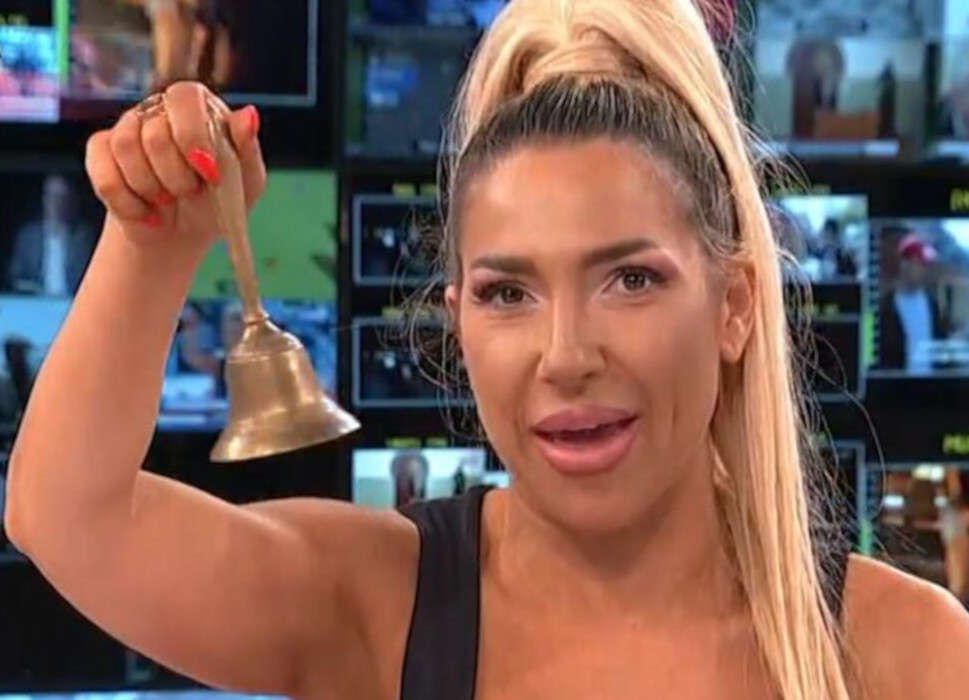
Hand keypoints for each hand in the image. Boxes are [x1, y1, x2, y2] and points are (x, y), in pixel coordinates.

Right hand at [85, 81, 265, 250]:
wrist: (180, 235)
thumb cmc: (217, 203)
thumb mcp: (246, 182)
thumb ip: (247, 147)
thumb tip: (249, 114)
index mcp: (199, 109)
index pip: (185, 96)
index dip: (192, 135)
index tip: (208, 172)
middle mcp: (159, 111)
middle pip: (154, 131)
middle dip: (175, 176)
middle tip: (189, 193)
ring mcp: (127, 129)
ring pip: (125, 147)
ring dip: (151, 188)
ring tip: (167, 202)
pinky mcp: (101, 153)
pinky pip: (104, 174)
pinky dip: (128, 203)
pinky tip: (145, 213)